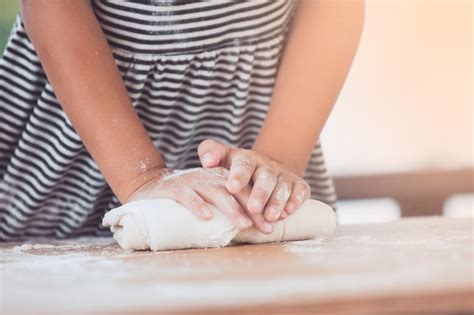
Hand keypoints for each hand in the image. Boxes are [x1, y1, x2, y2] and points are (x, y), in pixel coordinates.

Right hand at [127, 167, 272, 232]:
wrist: (150, 185)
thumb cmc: (186, 197)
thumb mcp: (208, 198)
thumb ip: (225, 208)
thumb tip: (251, 230)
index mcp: (220, 179)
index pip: (245, 190)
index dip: (259, 207)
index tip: (272, 225)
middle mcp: (209, 177)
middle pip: (235, 190)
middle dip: (252, 209)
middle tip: (265, 227)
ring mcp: (191, 181)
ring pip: (215, 192)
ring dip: (231, 208)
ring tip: (243, 224)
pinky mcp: (173, 188)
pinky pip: (186, 195)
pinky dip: (196, 205)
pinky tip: (206, 216)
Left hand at [198, 139, 310, 222]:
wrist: (263, 169)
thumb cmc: (234, 169)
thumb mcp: (221, 158)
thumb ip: (210, 153)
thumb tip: (207, 161)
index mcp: (247, 159)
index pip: (243, 164)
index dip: (239, 175)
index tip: (231, 188)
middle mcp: (266, 165)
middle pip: (265, 177)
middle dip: (260, 193)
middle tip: (253, 208)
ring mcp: (283, 174)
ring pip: (282, 185)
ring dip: (277, 201)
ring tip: (270, 217)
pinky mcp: (297, 184)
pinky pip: (300, 190)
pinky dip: (295, 200)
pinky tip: (288, 212)